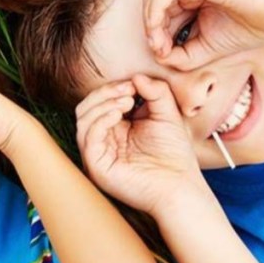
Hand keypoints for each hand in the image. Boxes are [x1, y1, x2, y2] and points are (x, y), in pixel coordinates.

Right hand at [76, 76, 204, 215]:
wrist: (180, 186)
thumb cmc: (174, 155)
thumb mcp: (167, 114)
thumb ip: (156, 92)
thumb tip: (137, 76)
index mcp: (115, 128)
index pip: (100, 102)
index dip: (112, 88)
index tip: (133, 83)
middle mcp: (102, 140)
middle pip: (86, 107)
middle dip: (104, 93)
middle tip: (127, 90)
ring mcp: (98, 153)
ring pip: (83, 119)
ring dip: (102, 104)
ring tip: (126, 101)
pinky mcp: (96, 165)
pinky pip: (88, 137)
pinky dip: (100, 120)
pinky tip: (118, 114)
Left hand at [143, 0, 263, 68]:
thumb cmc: (251, 28)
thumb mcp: (208, 47)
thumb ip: (183, 54)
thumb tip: (159, 57)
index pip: (161, 10)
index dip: (155, 33)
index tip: (162, 55)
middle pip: (153, 2)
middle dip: (151, 29)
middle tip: (159, 52)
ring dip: (152, 23)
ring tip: (160, 46)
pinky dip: (156, 13)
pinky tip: (161, 33)